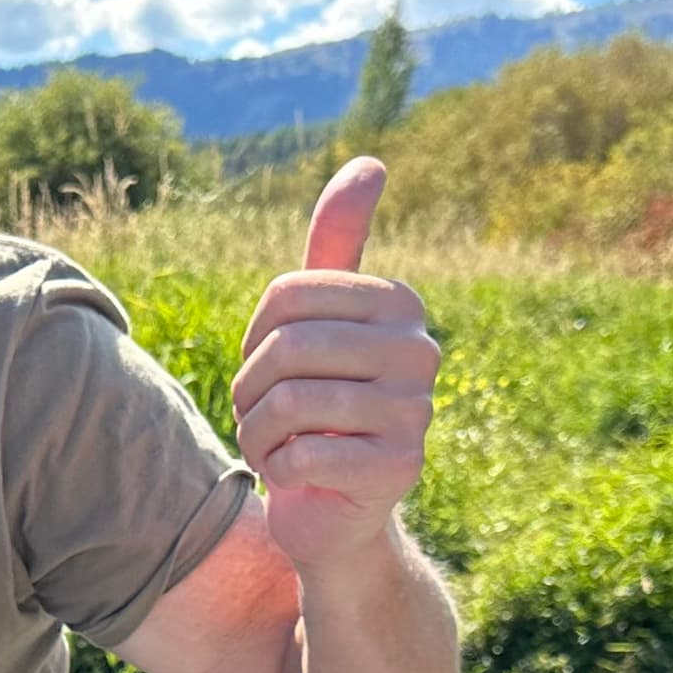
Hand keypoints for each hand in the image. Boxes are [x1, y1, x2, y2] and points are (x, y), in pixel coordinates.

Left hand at [232, 159, 439, 575]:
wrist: (338, 510)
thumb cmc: (321, 405)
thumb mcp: (322, 321)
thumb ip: (337, 245)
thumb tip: (370, 162)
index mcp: (400, 303)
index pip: (285, 295)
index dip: (253, 339)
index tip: (270, 367)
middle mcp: (421, 349)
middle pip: (285, 348)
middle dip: (251, 392)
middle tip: (266, 418)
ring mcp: (418, 410)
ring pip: (289, 403)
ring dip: (259, 436)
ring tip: (279, 448)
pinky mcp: (400, 468)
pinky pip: (303, 456)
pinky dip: (281, 471)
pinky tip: (300, 477)